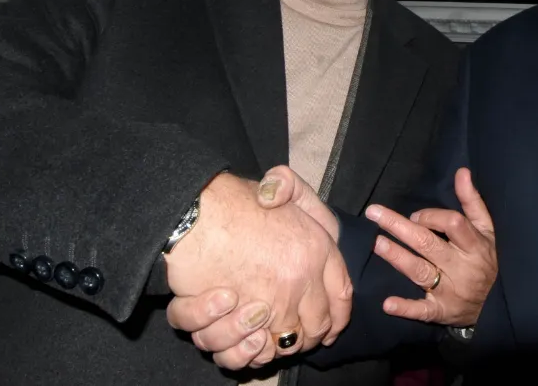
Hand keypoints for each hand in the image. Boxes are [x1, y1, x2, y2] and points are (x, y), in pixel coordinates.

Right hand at [164, 173, 351, 368]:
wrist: (193, 216)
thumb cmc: (233, 202)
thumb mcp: (278, 183)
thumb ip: (290, 187)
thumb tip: (280, 199)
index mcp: (318, 250)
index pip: (343, 295)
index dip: (338, 314)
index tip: (332, 325)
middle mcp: (302, 282)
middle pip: (317, 327)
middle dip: (307, 336)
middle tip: (293, 332)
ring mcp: (272, 307)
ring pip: (285, 346)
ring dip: (274, 346)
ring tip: (261, 332)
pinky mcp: (242, 325)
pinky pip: (250, 354)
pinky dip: (245, 352)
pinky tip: (242, 338)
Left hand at [366, 168, 495, 326]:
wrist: (497, 305)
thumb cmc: (486, 259)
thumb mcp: (486, 230)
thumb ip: (472, 201)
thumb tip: (462, 172)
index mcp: (474, 245)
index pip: (452, 224)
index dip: (431, 216)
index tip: (414, 215)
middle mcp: (462, 268)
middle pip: (428, 244)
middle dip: (400, 227)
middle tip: (374, 214)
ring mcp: (450, 291)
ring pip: (421, 272)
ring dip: (398, 258)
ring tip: (377, 244)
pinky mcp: (440, 312)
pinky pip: (422, 311)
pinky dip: (405, 308)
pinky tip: (387, 304)